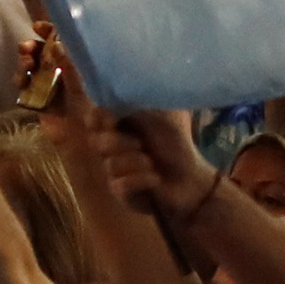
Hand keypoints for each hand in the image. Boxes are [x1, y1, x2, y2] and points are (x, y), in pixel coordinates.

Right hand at [95, 106, 211, 224]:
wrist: (191, 177)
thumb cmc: (174, 143)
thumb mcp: (161, 114)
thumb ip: (137, 101)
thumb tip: (120, 88)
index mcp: (117, 125)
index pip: (93, 119)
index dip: (97, 118)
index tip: (112, 119)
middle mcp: (110, 148)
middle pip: (95, 142)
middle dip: (120, 141)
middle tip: (141, 143)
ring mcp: (114, 173)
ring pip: (110, 164)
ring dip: (137, 161)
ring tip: (153, 163)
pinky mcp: (122, 194)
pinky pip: (121, 184)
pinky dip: (143, 179)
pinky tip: (156, 178)